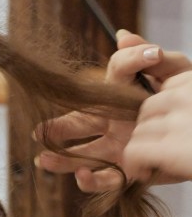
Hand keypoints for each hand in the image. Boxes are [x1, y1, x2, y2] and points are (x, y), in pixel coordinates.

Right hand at [34, 31, 191, 191]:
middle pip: (80, 122)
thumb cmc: (186, 101)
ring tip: (44, 160)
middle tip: (38, 131)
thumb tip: (122, 36)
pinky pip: (108, 178)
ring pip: (84, 153)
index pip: (115, 74)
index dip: (130, 62)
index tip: (153, 55)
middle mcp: (113, 120)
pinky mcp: (130, 169)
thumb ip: (150, 58)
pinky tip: (81, 175)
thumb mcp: (176, 75)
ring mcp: (118, 146)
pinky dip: (93, 180)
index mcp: (122, 94)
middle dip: (58, 128)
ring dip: (62, 159)